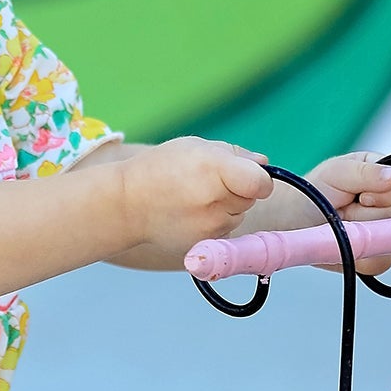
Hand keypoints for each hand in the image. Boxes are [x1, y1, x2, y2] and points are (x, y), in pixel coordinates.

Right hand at [123, 136, 273, 258]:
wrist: (126, 204)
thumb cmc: (160, 168)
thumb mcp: (195, 147)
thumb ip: (234, 154)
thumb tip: (264, 164)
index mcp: (215, 169)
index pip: (261, 183)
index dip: (258, 179)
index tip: (247, 176)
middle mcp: (214, 201)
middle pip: (250, 199)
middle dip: (237, 190)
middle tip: (206, 184)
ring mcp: (209, 226)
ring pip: (237, 216)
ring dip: (225, 208)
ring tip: (193, 199)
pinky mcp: (203, 244)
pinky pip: (223, 232)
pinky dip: (213, 224)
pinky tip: (189, 214)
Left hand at [303, 151, 390, 273]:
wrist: (290, 221)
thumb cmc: (312, 191)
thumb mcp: (336, 172)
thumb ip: (367, 172)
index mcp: (384, 176)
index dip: (383, 192)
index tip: (359, 195)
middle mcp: (389, 204)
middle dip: (364, 214)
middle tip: (342, 211)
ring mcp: (384, 231)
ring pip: (389, 240)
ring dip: (359, 234)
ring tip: (340, 226)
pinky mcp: (373, 256)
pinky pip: (380, 262)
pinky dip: (359, 256)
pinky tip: (343, 243)